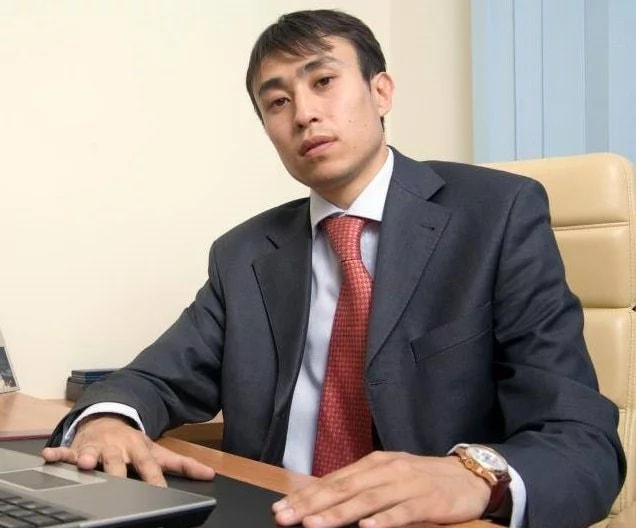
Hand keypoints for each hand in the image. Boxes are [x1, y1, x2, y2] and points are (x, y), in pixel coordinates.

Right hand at [41, 414, 214, 485]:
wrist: (110, 420)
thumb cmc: (134, 443)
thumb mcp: (158, 451)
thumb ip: (183, 465)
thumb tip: (211, 474)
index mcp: (139, 450)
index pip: (149, 467)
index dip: (154, 480)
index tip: (158, 492)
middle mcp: (118, 448)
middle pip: (118, 461)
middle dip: (115, 469)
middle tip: (115, 476)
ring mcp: (97, 447)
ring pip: (91, 454)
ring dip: (87, 457)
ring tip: (84, 463)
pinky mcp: (78, 447)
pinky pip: (65, 451)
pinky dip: (57, 454)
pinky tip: (48, 456)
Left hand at [272, 451, 489, 527]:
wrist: (467, 475)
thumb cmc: (421, 479)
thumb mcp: (388, 476)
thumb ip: (360, 486)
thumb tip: (323, 501)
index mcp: (373, 463)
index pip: (333, 480)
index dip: (305, 495)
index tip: (281, 508)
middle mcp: (386, 469)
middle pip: (343, 488)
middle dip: (312, 505)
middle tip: (285, 517)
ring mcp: (406, 484)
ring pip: (367, 499)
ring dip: (339, 512)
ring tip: (315, 524)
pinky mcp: (427, 500)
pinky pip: (403, 512)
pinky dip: (384, 520)